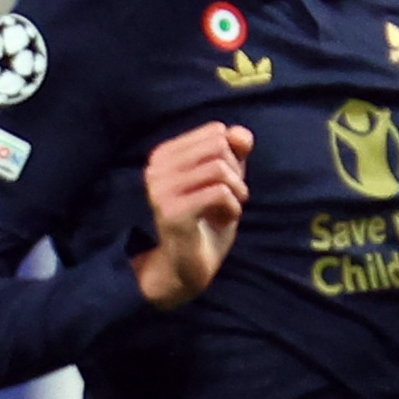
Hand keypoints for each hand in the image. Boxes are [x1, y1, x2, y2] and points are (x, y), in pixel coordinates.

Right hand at [136, 122, 249, 307]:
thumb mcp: (225, 182)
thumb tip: (242, 134)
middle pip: (219, 147)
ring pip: (220, 169)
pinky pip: (219, 193)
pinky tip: (225, 221)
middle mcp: (156, 167)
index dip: (232, 157)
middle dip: (236, 173)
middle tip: (230, 198)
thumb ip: (233, 154)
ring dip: (237, 192)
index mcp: (164, 154)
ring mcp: (160, 189)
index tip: (224, 184)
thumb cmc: (206, 221)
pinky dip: (233, 207)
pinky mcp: (172, 211)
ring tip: (228, 209)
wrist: (187, 265)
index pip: (216, 132)